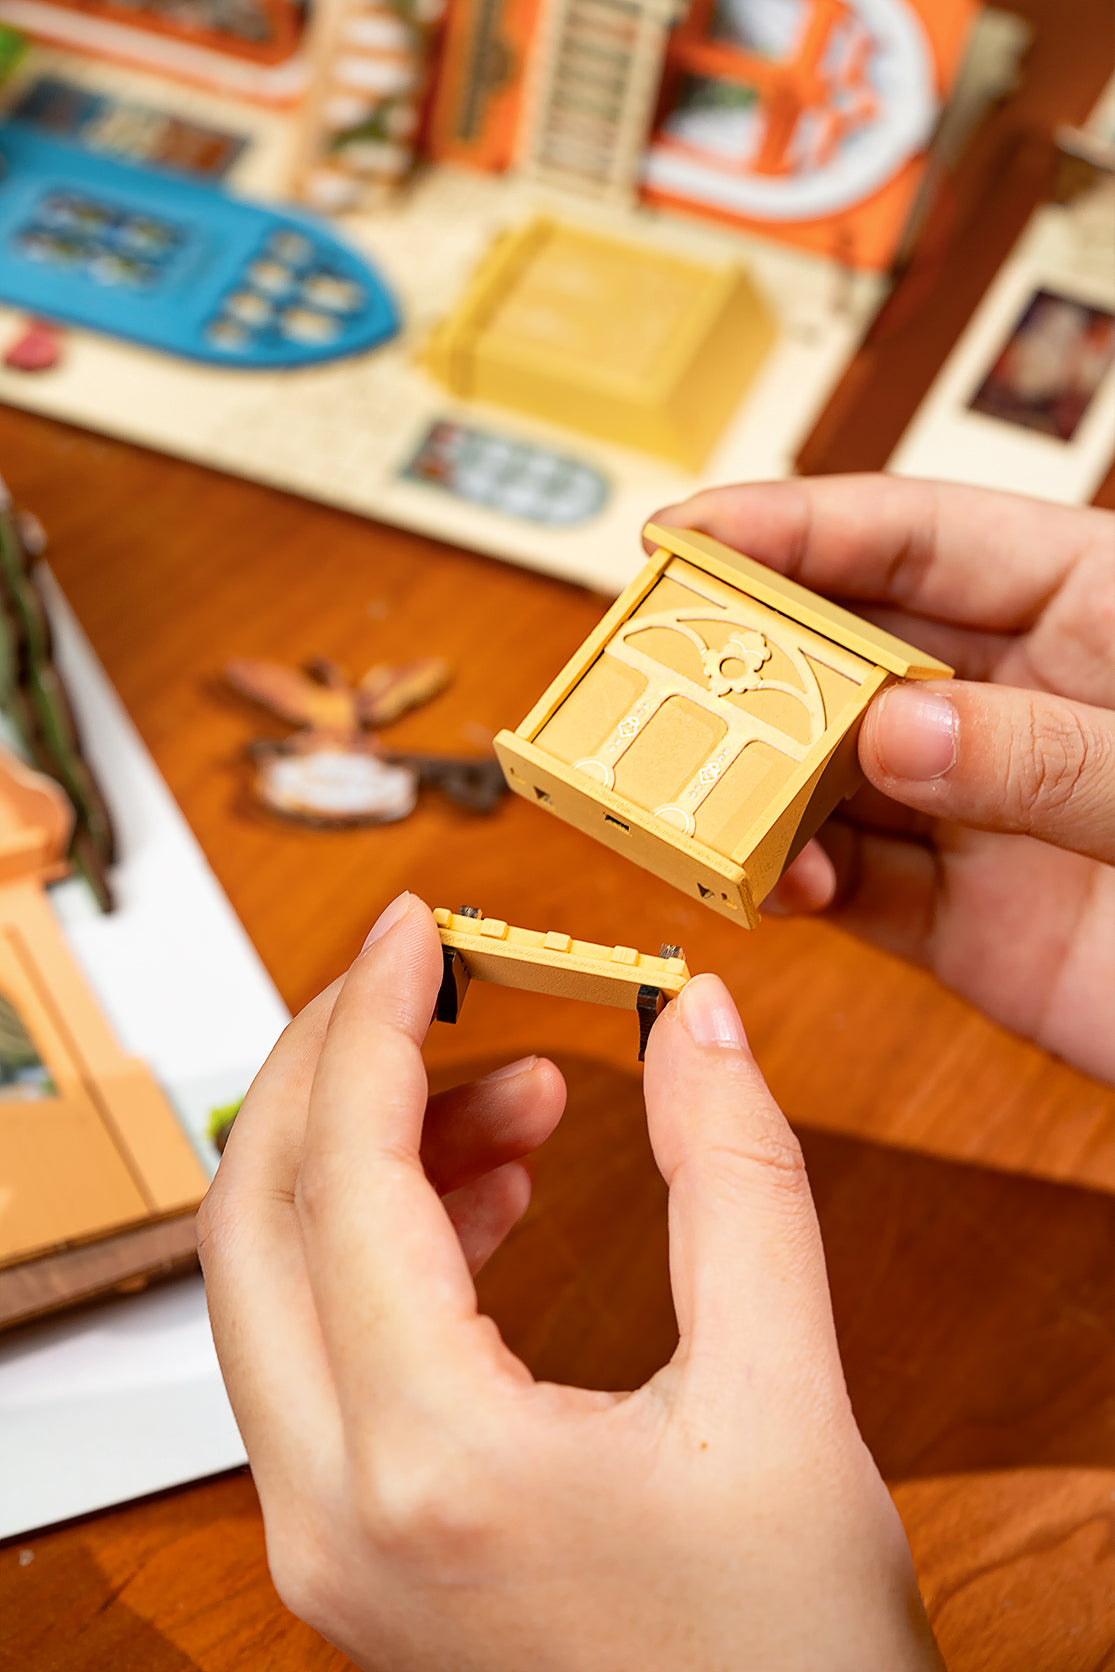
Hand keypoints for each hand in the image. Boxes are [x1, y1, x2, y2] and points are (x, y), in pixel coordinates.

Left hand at [200, 895, 941, 1671]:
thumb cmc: (787, 1665)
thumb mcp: (786, 1402)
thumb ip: (739, 1181)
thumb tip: (698, 1019)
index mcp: (429, 1468)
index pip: (345, 1180)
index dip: (374, 1022)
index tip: (417, 925)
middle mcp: (332, 1513)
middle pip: (256, 1220)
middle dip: (335, 1069)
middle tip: (431, 981)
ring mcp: (325, 1542)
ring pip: (275, 1285)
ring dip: (372, 1156)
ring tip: (522, 1097)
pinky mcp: (352, 1549)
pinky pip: (318, 1350)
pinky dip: (384, 1246)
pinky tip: (491, 1197)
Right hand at [653, 477, 1114, 1082]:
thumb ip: (1056, 751)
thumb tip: (895, 731)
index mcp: (1087, 604)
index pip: (915, 536)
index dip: (793, 525)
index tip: (685, 533)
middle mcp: (1016, 699)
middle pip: (848, 651)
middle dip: (747, 659)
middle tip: (653, 675)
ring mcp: (984, 811)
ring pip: (832, 775)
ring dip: (757, 783)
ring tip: (699, 796)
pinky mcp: (968, 922)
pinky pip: (857, 888)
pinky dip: (801, 883)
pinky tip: (777, 880)